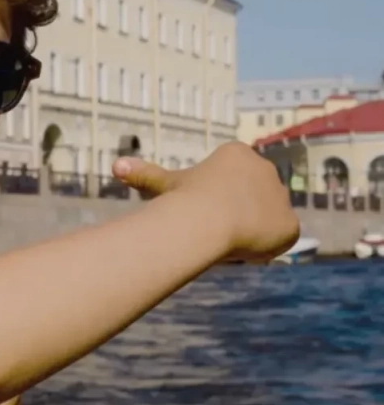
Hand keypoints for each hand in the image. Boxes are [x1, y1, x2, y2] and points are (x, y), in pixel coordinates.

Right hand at [112, 143, 298, 261]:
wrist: (209, 218)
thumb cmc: (183, 200)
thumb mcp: (163, 185)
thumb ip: (146, 175)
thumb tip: (115, 166)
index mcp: (237, 154)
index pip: (228, 186)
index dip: (210, 204)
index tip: (198, 214)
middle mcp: (265, 169)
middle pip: (246, 203)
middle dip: (230, 218)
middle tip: (210, 230)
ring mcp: (281, 196)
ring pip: (261, 223)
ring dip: (244, 234)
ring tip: (224, 241)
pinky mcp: (290, 224)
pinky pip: (276, 242)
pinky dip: (261, 250)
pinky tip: (243, 249)